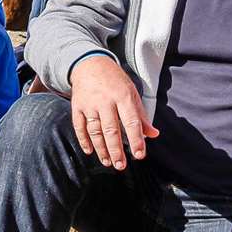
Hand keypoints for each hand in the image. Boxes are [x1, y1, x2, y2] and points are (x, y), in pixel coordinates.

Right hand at [68, 54, 157, 169]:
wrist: (89, 65)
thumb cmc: (114, 81)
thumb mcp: (132, 93)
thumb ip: (141, 115)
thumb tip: (153, 134)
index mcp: (123, 97)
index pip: (131, 122)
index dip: (136, 139)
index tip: (139, 154)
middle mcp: (105, 101)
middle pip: (111, 130)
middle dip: (116, 150)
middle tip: (121, 166)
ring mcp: (89, 104)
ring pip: (95, 131)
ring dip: (101, 148)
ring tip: (108, 162)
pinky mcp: (77, 106)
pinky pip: (79, 126)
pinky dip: (83, 140)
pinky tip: (89, 151)